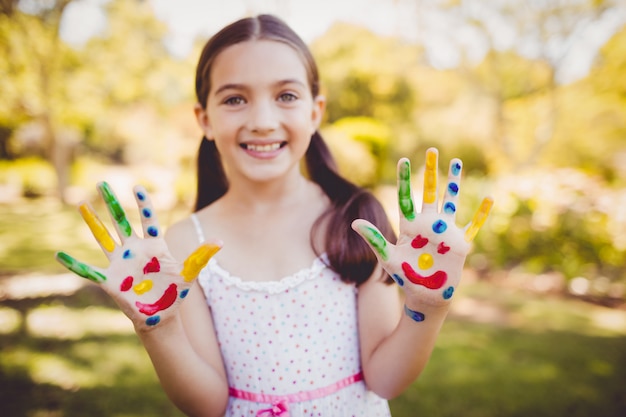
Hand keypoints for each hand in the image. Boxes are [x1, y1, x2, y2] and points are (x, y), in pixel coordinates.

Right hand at [55, 182, 220, 330]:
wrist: (162, 316)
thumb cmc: (175, 293)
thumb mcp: (190, 273)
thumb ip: (201, 256)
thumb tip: (220, 242)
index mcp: (154, 245)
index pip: (147, 218)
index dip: (143, 203)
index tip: (137, 186)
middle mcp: (134, 249)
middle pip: (121, 221)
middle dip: (112, 202)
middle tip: (102, 182)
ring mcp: (120, 263)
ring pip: (104, 238)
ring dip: (92, 222)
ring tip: (81, 204)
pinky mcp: (110, 280)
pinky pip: (89, 270)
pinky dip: (75, 264)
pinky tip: (60, 255)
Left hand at [352, 148, 491, 318]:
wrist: (425, 295)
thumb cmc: (405, 276)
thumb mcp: (388, 256)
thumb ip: (374, 238)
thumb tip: (353, 222)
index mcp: (410, 225)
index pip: (406, 197)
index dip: (404, 178)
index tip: (404, 160)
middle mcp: (428, 223)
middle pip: (430, 192)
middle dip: (431, 171)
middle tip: (432, 150)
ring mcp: (445, 231)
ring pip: (451, 200)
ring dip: (454, 182)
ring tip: (456, 162)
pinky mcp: (460, 243)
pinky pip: (474, 225)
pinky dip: (482, 214)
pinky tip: (489, 199)